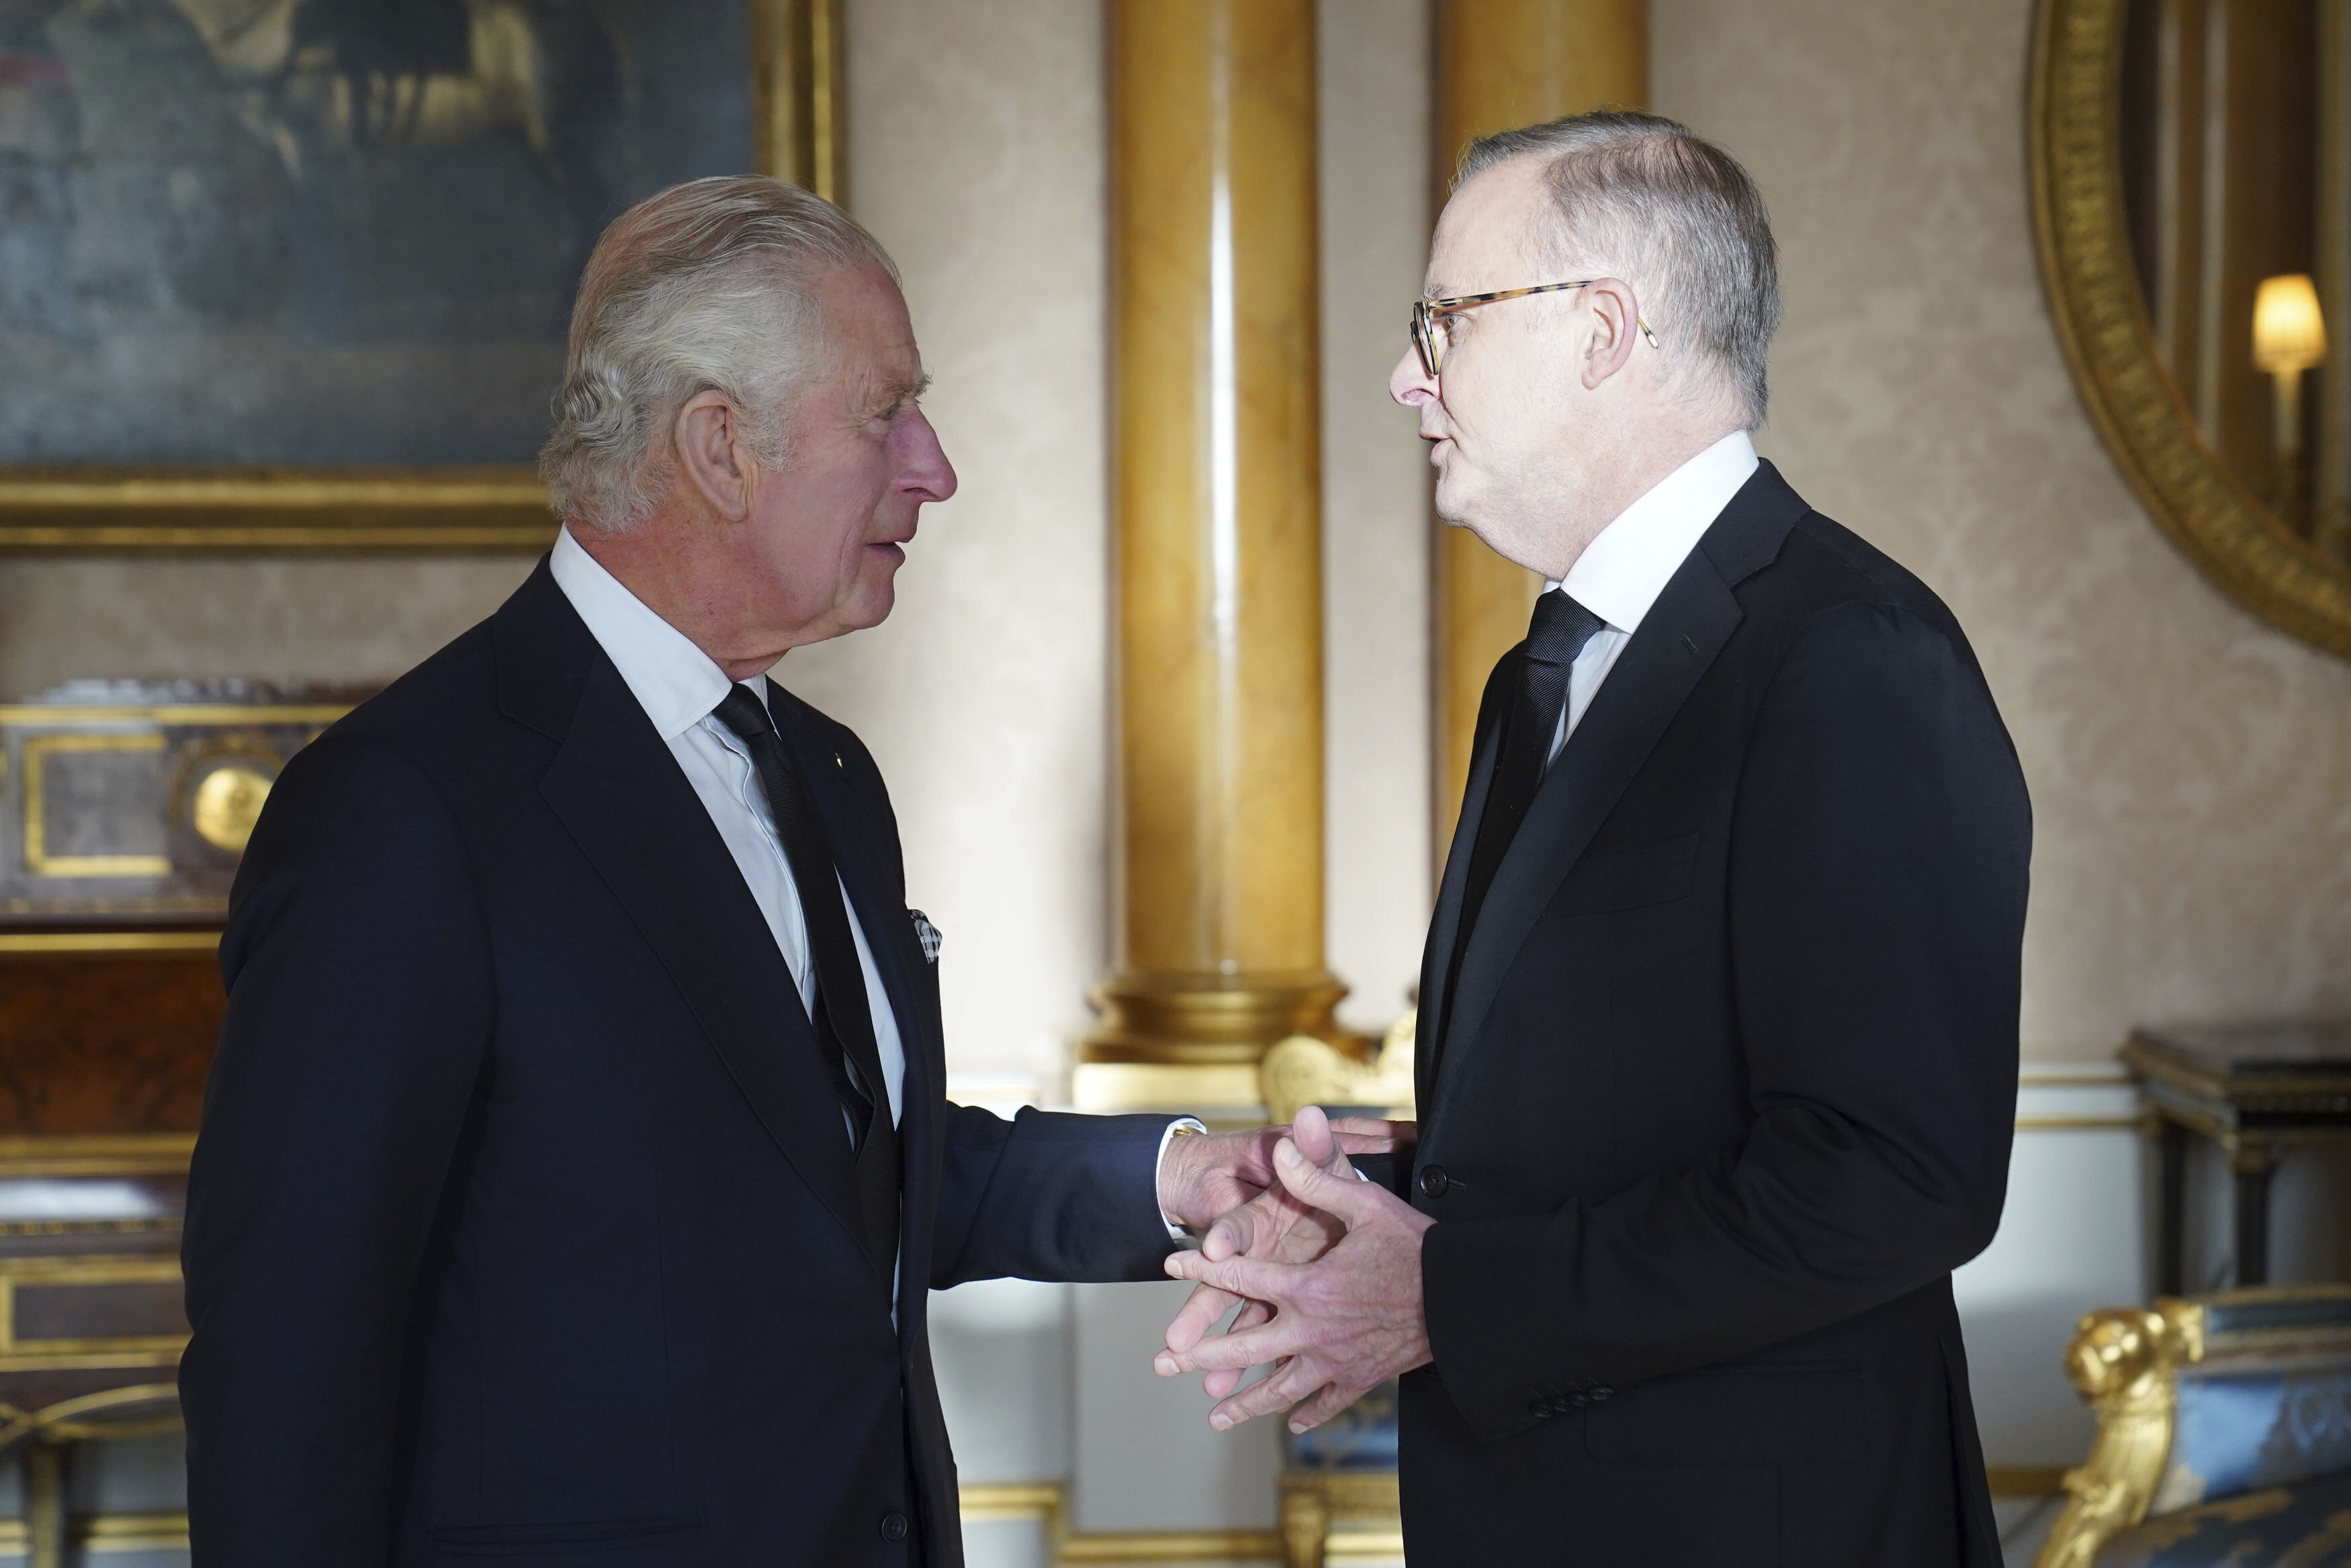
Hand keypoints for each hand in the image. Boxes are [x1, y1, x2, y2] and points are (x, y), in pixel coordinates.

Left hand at [1155, 1127, 1435, 1434]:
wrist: (1465, 1299)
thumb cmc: (1416, 1245)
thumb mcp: (1365, 1202)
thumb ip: (1318, 1177)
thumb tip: (1284, 1142)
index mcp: (1306, 1285)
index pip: (1240, 1275)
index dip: (1201, 1264)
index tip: (1169, 1261)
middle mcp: (1313, 1330)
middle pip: (1244, 1348)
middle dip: (1201, 1354)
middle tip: (1165, 1362)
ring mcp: (1336, 1361)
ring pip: (1279, 1388)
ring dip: (1244, 1403)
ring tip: (1214, 1415)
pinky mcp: (1362, 1378)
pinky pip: (1327, 1401)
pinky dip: (1307, 1412)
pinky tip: (1291, 1420)